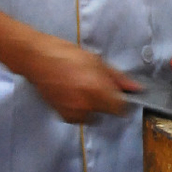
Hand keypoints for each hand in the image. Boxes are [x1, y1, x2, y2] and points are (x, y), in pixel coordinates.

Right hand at [18, 35, 140, 121]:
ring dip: (92, 106)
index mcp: (96, 90)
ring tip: (82, 88)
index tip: (119, 95)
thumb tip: (134, 88)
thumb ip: (117, 78)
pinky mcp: (62, 115)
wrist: (36, 59)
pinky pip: (79, 117)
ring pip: (93, 116)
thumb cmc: (65, 55)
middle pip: (107, 112)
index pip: (120, 108)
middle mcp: (85, 105)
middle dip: (106, 101)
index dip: (121, 101)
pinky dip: (79, 109)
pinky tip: (73, 94)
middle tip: (96, 86)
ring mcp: (73, 112)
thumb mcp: (96, 61)